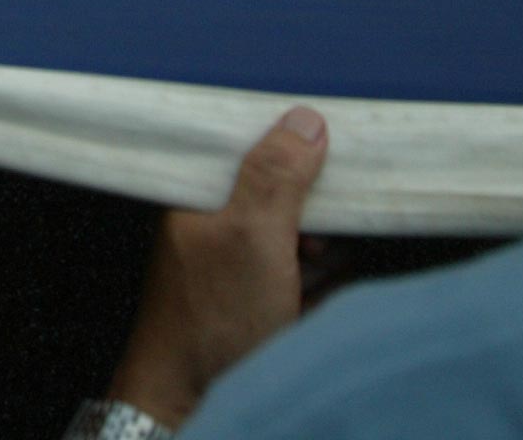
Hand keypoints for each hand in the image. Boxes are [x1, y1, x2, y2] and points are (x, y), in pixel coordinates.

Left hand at [106, 107, 328, 429]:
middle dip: (313, 212)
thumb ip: (275, 175)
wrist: (194, 405)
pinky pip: (304, 277)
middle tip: (310, 241)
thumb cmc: (211, 321)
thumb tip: (305, 119)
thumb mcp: (251, 235)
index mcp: (198, 196)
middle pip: (284, 192)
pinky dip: (319, 287)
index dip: (292, 148)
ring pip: (300, 236)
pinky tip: (314, 303)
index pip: (251, 145)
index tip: (328, 150)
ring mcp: (237, 265)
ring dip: (320, 254)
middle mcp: (214, 224)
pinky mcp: (259, 302)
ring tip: (310, 278)